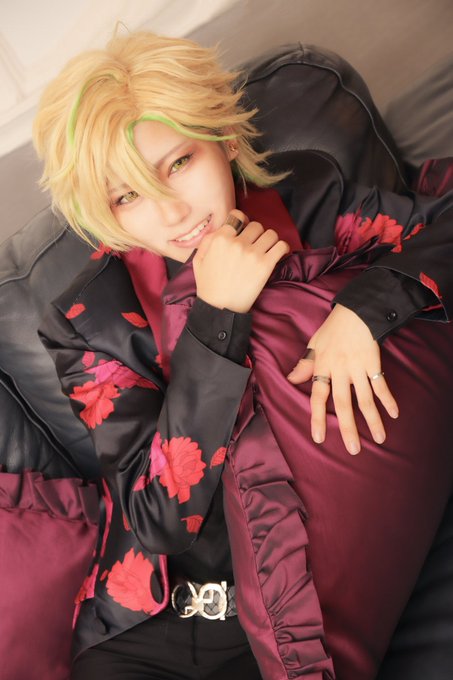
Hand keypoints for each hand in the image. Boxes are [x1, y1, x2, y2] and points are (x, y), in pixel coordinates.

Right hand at [193, 209, 289, 312]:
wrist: (220, 308)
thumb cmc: (208, 286)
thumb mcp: (198, 260)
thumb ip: (207, 240)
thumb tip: (222, 228)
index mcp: (220, 239)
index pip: (238, 216)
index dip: (242, 222)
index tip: (245, 231)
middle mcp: (237, 243)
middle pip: (256, 225)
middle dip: (256, 234)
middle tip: (255, 245)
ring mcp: (253, 254)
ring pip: (270, 233)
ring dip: (269, 241)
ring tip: (266, 250)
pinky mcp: (265, 265)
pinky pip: (281, 246)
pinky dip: (282, 248)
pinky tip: (277, 254)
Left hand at [286, 304, 398, 454]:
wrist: (356, 310)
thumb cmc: (333, 327)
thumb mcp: (313, 344)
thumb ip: (304, 364)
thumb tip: (291, 379)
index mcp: (323, 366)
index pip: (318, 396)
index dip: (318, 418)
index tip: (319, 438)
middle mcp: (340, 370)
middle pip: (344, 404)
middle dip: (348, 428)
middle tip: (353, 449)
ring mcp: (358, 368)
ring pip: (365, 399)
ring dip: (373, 420)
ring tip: (379, 438)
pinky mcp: (373, 363)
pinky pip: (381, 385)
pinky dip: (388, 400)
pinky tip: (394, 414)